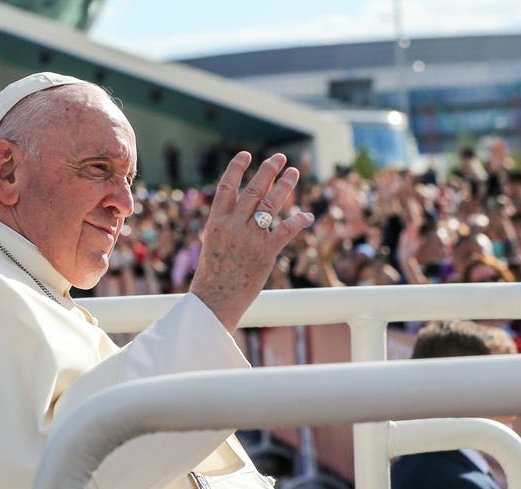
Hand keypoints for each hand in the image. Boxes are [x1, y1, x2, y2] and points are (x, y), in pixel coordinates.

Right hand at [191, 152, 312, 331]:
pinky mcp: (265, 253)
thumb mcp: (213, 244)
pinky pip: (285, 231)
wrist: (215, 301)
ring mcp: (250, 239)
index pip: (226, 188)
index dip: (236, 168)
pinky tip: (307, 216)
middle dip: (268, 171)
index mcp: (216, 222)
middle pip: (253, 191)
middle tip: (280, 158)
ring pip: (270, 205)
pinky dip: (298, 222)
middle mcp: (233, 226)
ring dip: (285, 187)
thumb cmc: (213, 276)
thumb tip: (238, 211)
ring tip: (294, 173)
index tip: (246, 155)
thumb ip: (225, 226)